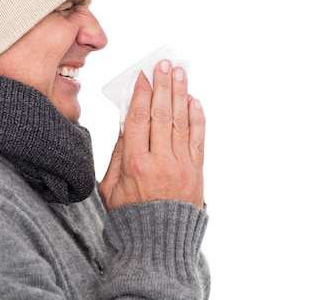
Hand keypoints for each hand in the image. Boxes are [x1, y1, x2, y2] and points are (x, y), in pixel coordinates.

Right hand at [99, 60, 204, 210]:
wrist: (159, 245)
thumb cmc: (129, 217)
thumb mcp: (110, 187)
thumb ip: (117, 154)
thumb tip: (126, 124)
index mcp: (135, 164)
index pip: (138, 119)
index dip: (141, 93)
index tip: (143, 75)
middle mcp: (160, 161)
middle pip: (162, 114)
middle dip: (163, 85)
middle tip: (164, 63)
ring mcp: (182, 166)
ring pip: (182, 122)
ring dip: (181, 93)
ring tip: (180, 72)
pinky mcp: (197, 172)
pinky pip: (198, 139)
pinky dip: (197, 118)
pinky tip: (194, 100)